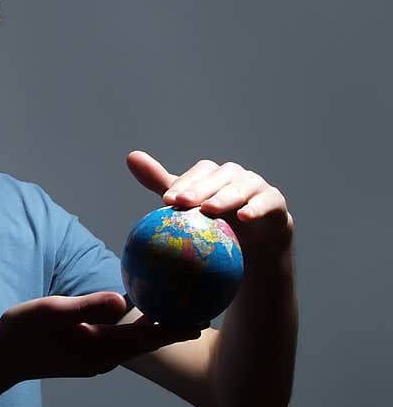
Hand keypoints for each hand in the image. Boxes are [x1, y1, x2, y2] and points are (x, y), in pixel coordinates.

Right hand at [0, 292, 201, 387]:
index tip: (200, 319)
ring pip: (132, 344)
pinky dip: (133, 331)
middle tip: (202, 315)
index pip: (144, 339)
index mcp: (97, 347)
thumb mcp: (50, 312)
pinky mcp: (83, 357)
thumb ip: (86, 306)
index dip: (172, 329)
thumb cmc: (20, 332)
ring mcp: (92, 360)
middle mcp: (101, 358)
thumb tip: (121, 300)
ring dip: (154, 331)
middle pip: (145, 343)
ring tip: (177, 314)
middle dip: (171, 330)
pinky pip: (116, 343)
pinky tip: (135, 317)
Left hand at [125, 151, 293, 255]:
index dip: (184, 184)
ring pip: (241, 187)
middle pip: (218, 177)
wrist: (252, 250)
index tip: (168, 200)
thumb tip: (131, 156)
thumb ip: (160, 183)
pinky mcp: (274, 202)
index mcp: (213, 176)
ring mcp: (257, 187)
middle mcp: (235, 176)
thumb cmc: (214, 225)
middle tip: (183, 203)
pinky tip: (244, 218)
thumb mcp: (185, 206)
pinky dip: (257, 207)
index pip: (198, 174)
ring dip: (225, 197)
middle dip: (200, 189)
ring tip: (209, 210)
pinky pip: (267, 202)